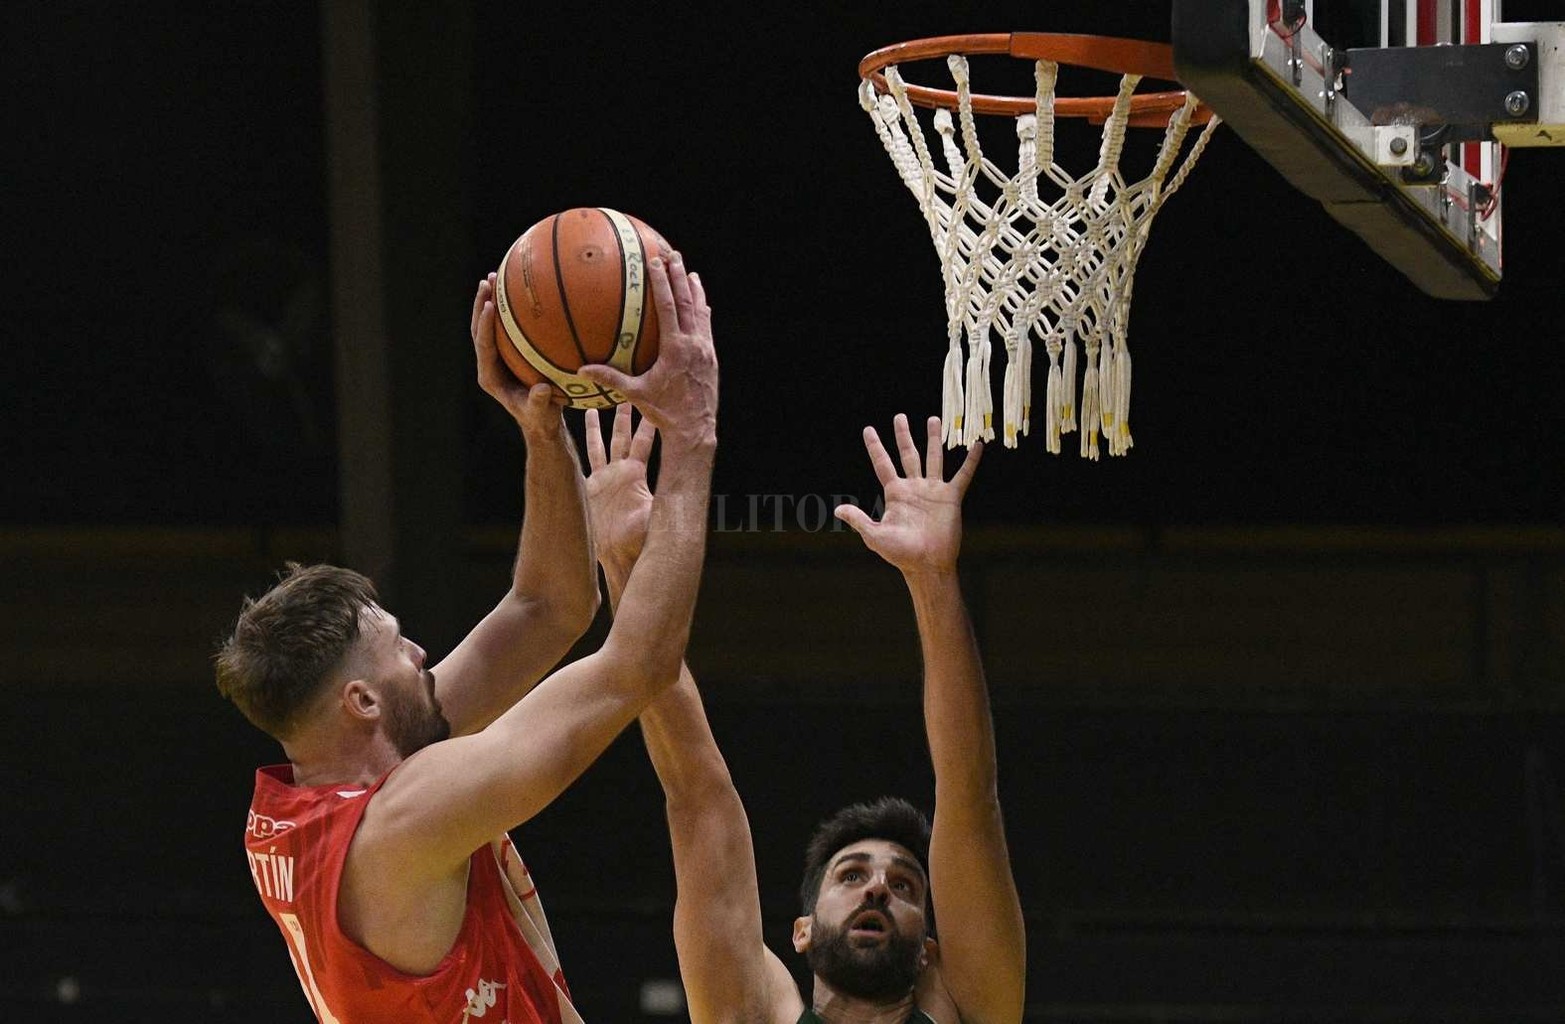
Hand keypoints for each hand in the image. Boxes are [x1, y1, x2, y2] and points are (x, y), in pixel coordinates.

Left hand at [471, 272, 567, 442]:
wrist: (540, 422)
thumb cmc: (540, 419)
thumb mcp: (541, 414)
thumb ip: (538, 403)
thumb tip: (541, 389)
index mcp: (490, 377)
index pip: (483, 346)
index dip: (485, 325)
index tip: (491, 305)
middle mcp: (489, 364)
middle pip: (479, 329)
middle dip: (481, 304)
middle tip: (488, 282)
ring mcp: (496, 358)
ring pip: (488, 326)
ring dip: (490, 301)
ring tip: (495, 277)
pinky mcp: (507, 354)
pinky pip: (504, 328)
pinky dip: (507, 310)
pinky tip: (517, 291)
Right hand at [577, 253, 716, 447]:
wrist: (695, 429)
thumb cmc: (664, 412)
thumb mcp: (636, 394)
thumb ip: (611, 379)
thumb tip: (582, 370)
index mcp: (676, 348)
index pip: (669, 307)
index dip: (662, 282)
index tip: (655, 262)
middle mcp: (695, 344)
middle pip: (688, 301)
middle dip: (680, 276)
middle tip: (674, 255)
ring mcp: (706, 350)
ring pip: (702, 312)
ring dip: (695, 290)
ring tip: (690, 273)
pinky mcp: (712, 359)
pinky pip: (707, 328)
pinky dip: (703, 312)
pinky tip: (702, 305)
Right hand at [583, 402, 656, 574]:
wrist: (617, 551)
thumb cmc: (637, 538)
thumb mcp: (652, 517)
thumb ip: (661, 506)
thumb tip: (678, 500)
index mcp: (637, 474)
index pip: (644, 442)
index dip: (648, 424)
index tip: (655, 403)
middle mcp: (623, 471)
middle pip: (625, 435)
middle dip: (628, 414)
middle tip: (630, 392)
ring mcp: (608, 476)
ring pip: (606, 441)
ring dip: (606, 422)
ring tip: (605, 399)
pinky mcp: (593, 483)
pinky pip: (589, 457)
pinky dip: (587, 439)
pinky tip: (584, 423)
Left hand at [834, 414, 981, 575]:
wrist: (927, 564)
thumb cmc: (900, 553)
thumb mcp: (875, 535)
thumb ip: (858, 519)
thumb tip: (837, 509)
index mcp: (895, 493)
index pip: (883, 463)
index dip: (875, 446)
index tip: (868, 429)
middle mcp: (914, 487)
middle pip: (907, 454)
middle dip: (903, 435)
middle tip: (899, 416)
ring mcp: (933, 490)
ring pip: (933, 458)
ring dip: (934, 439)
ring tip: (933, 419)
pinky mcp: (951, 497)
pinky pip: (963, 475)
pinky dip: (970, 461)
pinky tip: (977, 446)